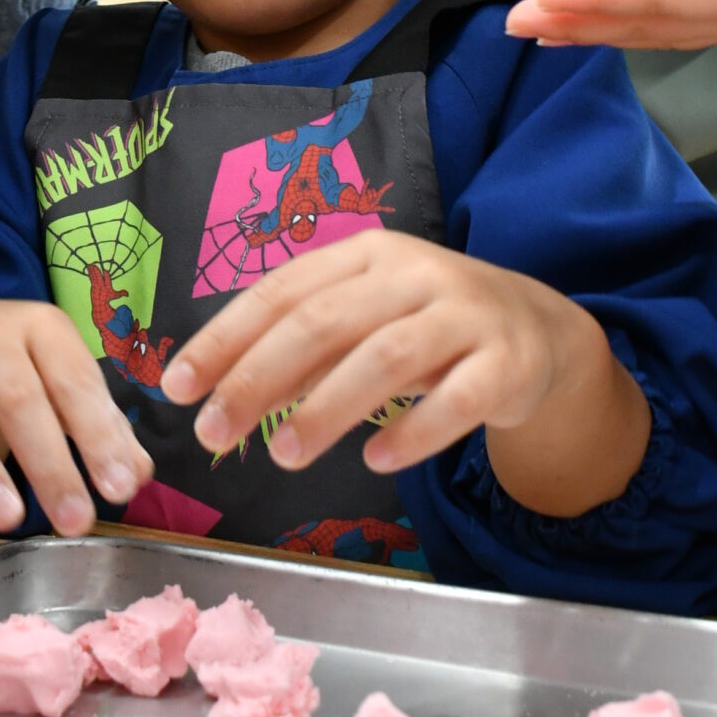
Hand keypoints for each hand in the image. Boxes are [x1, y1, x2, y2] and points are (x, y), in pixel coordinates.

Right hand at [0, 300, 152, 538]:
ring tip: (12, 519)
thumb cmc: (11, 364)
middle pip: (23, 399)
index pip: (78, 385)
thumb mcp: (59, 382)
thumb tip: (136, 475)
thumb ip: (100, 426)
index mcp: (45, 329)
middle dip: (51, 465)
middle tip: (76, 522)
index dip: (99, 437)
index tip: (119, 490)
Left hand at [162, 230, 647, 518]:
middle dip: (258, 377)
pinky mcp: (506, 363)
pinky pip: (458, 399)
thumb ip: (302, 348)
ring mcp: (464, 316)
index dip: (224, 338)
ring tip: (284, 455)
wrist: (540, 331)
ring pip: (386, 357)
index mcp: (365, 255)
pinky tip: (377, 460)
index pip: (280, 292)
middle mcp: (413, 274)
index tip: (176, 387)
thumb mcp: (366, 319)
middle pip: (324, 322)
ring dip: (328, 406)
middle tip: (214, 433)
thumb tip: (220, 390)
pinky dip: (414, 430)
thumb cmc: (430, 325)